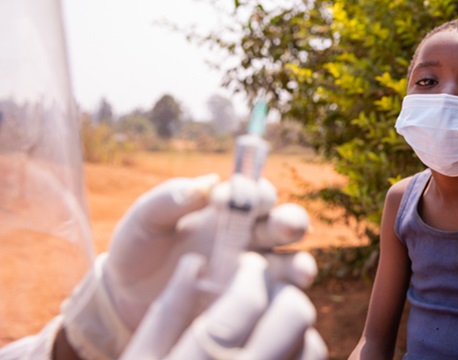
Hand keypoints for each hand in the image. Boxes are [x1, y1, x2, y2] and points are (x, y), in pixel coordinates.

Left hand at [59, 174, 325, 359]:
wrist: (129, 299)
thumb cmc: (139, 251)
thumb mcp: (143, 222)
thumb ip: (168, 199)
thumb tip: (206, 182)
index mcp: (229, 210)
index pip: (257, 193)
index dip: (255, 192)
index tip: (237, 198)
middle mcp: (250, 236)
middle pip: (285, 223)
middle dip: (291, 221)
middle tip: (287, 226)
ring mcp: (254, 272)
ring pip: (291, 262)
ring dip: (300, 263)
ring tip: (299, 271)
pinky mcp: (253, 304)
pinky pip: (278, 300)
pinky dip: (285, 300)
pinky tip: (279, 303)